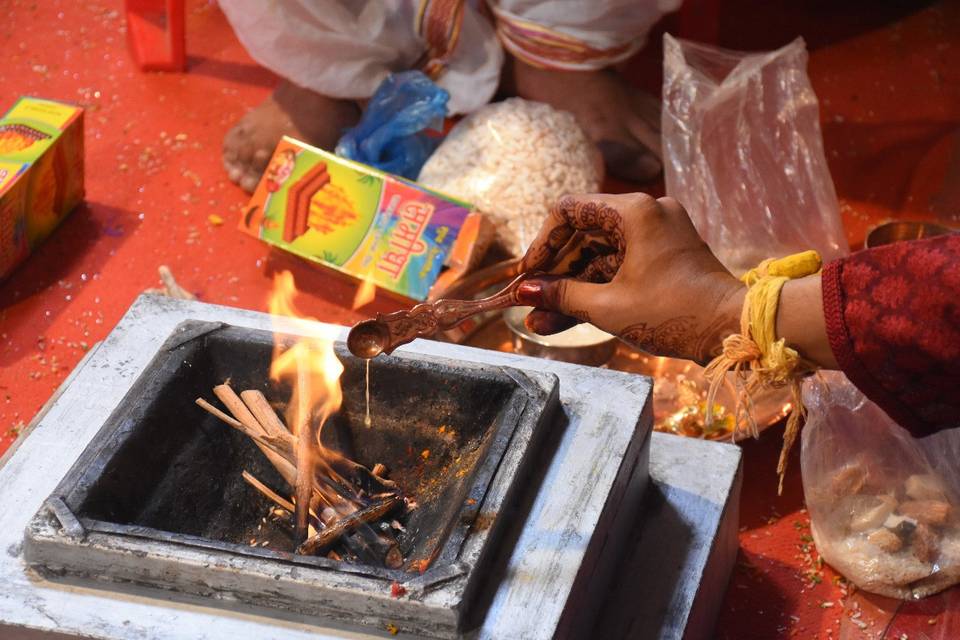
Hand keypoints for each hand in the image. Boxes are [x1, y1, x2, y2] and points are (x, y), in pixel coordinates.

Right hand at [516, 193, 743, 364]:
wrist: (732, 330)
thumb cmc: (674, 313)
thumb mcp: (608, 306)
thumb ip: (562, 295)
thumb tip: (526, 291)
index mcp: (635, 211)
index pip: (570, 210)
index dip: (542, 242)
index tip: (528, 273)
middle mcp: (647, 214)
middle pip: (584, 235)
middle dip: (554, 273)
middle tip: (529, 300)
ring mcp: (657, 236)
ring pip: (599, 257)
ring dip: (571, 287)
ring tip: (540, 319)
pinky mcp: (664, 258)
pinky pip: (618, 268)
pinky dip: (595, 290)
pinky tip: (565, 318)